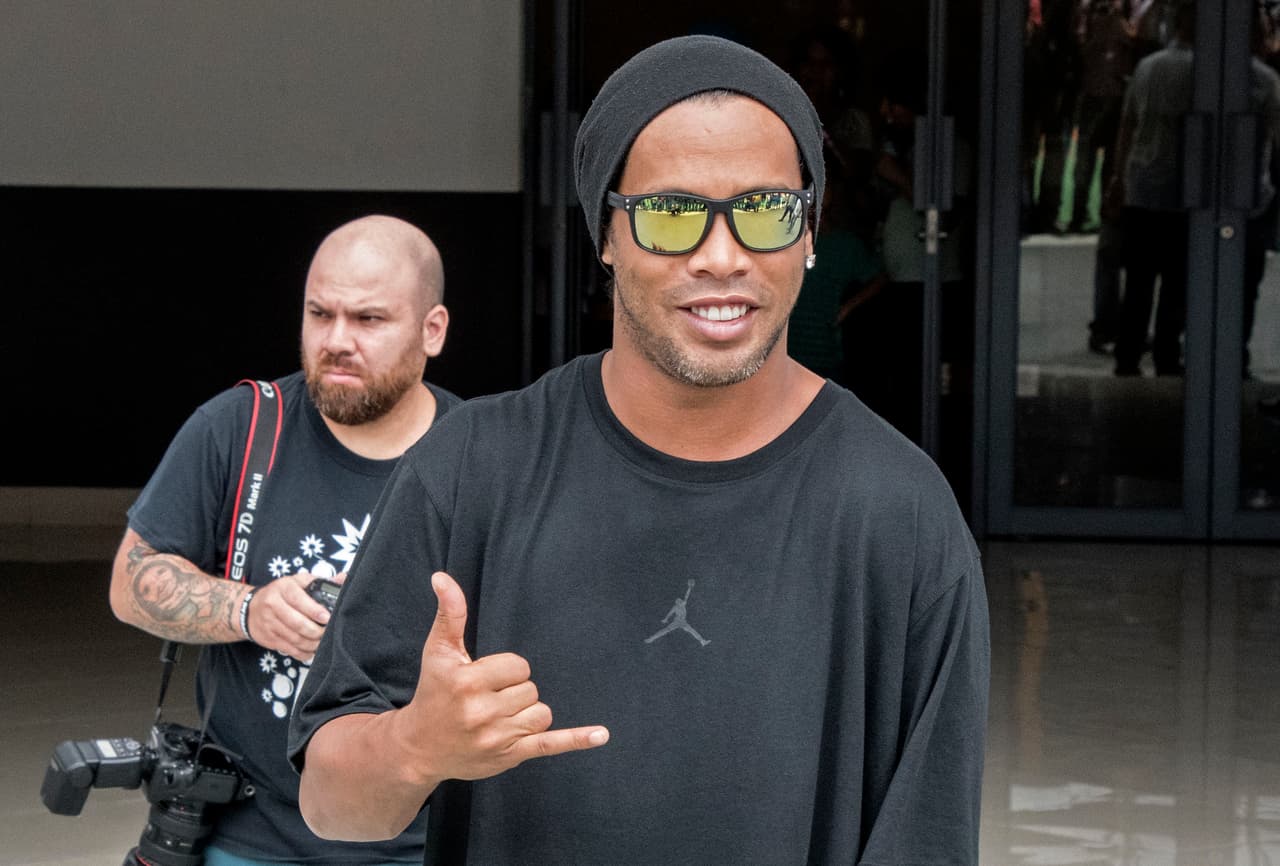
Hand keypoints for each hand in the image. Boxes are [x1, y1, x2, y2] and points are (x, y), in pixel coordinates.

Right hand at [245, 570, 346, 660]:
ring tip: (322, 642)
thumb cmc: (281, 593)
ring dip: (312, 643)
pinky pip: (288, 649)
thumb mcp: (297, 581)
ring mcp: (269, 623)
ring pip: (294, 638)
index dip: (314, 610)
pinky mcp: (268, 638)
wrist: (250, 608)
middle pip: (297, 623)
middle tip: (328, 633)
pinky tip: (312, 650)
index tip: (327, 618)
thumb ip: (319, 581)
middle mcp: (273, 604)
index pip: (299, 599)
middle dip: (316, 631)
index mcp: (283, 587)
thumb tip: (343, 578)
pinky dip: (303, 652)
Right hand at [395, 571, 608, 783]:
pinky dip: (576, 739)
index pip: (517, 666)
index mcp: (467, 682)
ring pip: (541, 713)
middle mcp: (481, 712)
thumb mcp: (438, 652)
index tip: (486, 678)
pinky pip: (549, 745)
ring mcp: (497, 738)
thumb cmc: (433, 693)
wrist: (419, 747)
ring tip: (499, 716)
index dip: (506, 670)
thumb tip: (442, 577)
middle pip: (530, 689)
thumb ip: (450, 613)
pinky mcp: (509, 756)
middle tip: (488, 699)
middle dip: (514, 691)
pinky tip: (601, 735)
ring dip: (527, 712)